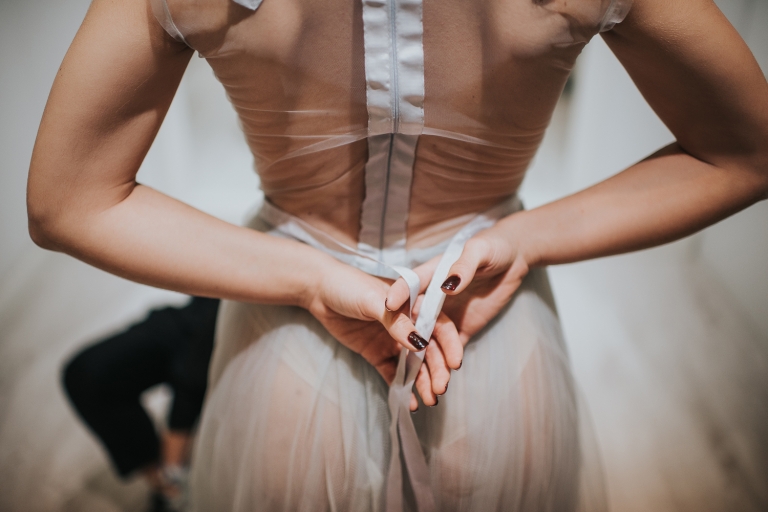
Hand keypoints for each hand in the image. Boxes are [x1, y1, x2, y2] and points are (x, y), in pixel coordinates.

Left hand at [306, 259, 462, 410]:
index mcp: (414, 305)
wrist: (319, 291)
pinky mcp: (377, 354)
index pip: (439, 325)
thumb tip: (420, 344)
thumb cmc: (350, 286)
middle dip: (437, 370)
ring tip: (430, 400)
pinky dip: (402, 388)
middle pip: (429, 350)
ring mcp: (393, 340)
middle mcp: (408, 324)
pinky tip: (410, 402)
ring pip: (414, 365)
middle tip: (440, 389)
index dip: (449, 345)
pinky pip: (393, 373)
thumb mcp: (375, 301)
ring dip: (423, 382)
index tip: (455, 364)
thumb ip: (397, 322)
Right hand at [385, 223, 530, 402]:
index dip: (397, 295)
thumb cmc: (494, 248)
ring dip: (425, 367)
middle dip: (410, 348)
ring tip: (430, 391)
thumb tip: (448, 286)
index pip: (409, 286)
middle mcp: (431, 298)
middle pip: (415, 324)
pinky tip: (434, 387)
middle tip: (411, 369)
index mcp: (431, 276)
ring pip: (427, 344)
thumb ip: (463, 266)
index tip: (386, 306)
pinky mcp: (460, 329)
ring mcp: (444, 316)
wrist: (513, 259)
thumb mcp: (479, 251)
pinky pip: (445, 352)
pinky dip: (439, 370)